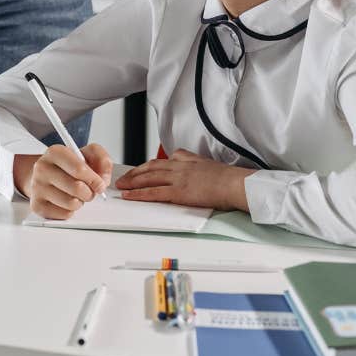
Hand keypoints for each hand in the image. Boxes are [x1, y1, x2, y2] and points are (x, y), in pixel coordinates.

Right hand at [15, 143, 112, 219]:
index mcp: (55, 152)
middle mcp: (42, 168)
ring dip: (80, 202)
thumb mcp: (87, 154)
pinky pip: (64, 214)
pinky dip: (70, 210)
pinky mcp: (37, 205)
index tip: (100, 184)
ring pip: (72, 203)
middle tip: (89, 190)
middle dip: (90, 192)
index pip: (79, 169)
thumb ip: (102, 160)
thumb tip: (103, 180)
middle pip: (77, 188)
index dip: (94, 179)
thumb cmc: (69, 165)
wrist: (46, 174)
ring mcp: (37, 187)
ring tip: (76, 194)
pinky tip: (66, 201)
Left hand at [116, 149, 251, 211]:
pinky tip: (129, 196)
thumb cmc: (226, 178)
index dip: (146, 167)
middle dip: (134, 173)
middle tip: (122, 179)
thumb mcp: (206, 162)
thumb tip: (182, 160)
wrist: (234, 184)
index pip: (161, 162)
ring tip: (121, 187)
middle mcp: (178, 166)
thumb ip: (192, 161)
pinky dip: (139, 194)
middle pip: (150, 168)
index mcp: (186, 159)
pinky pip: (153, 193)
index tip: (138, 170)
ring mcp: (177, 178)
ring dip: (132, 182)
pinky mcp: (178, 192)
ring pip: (148, 179)